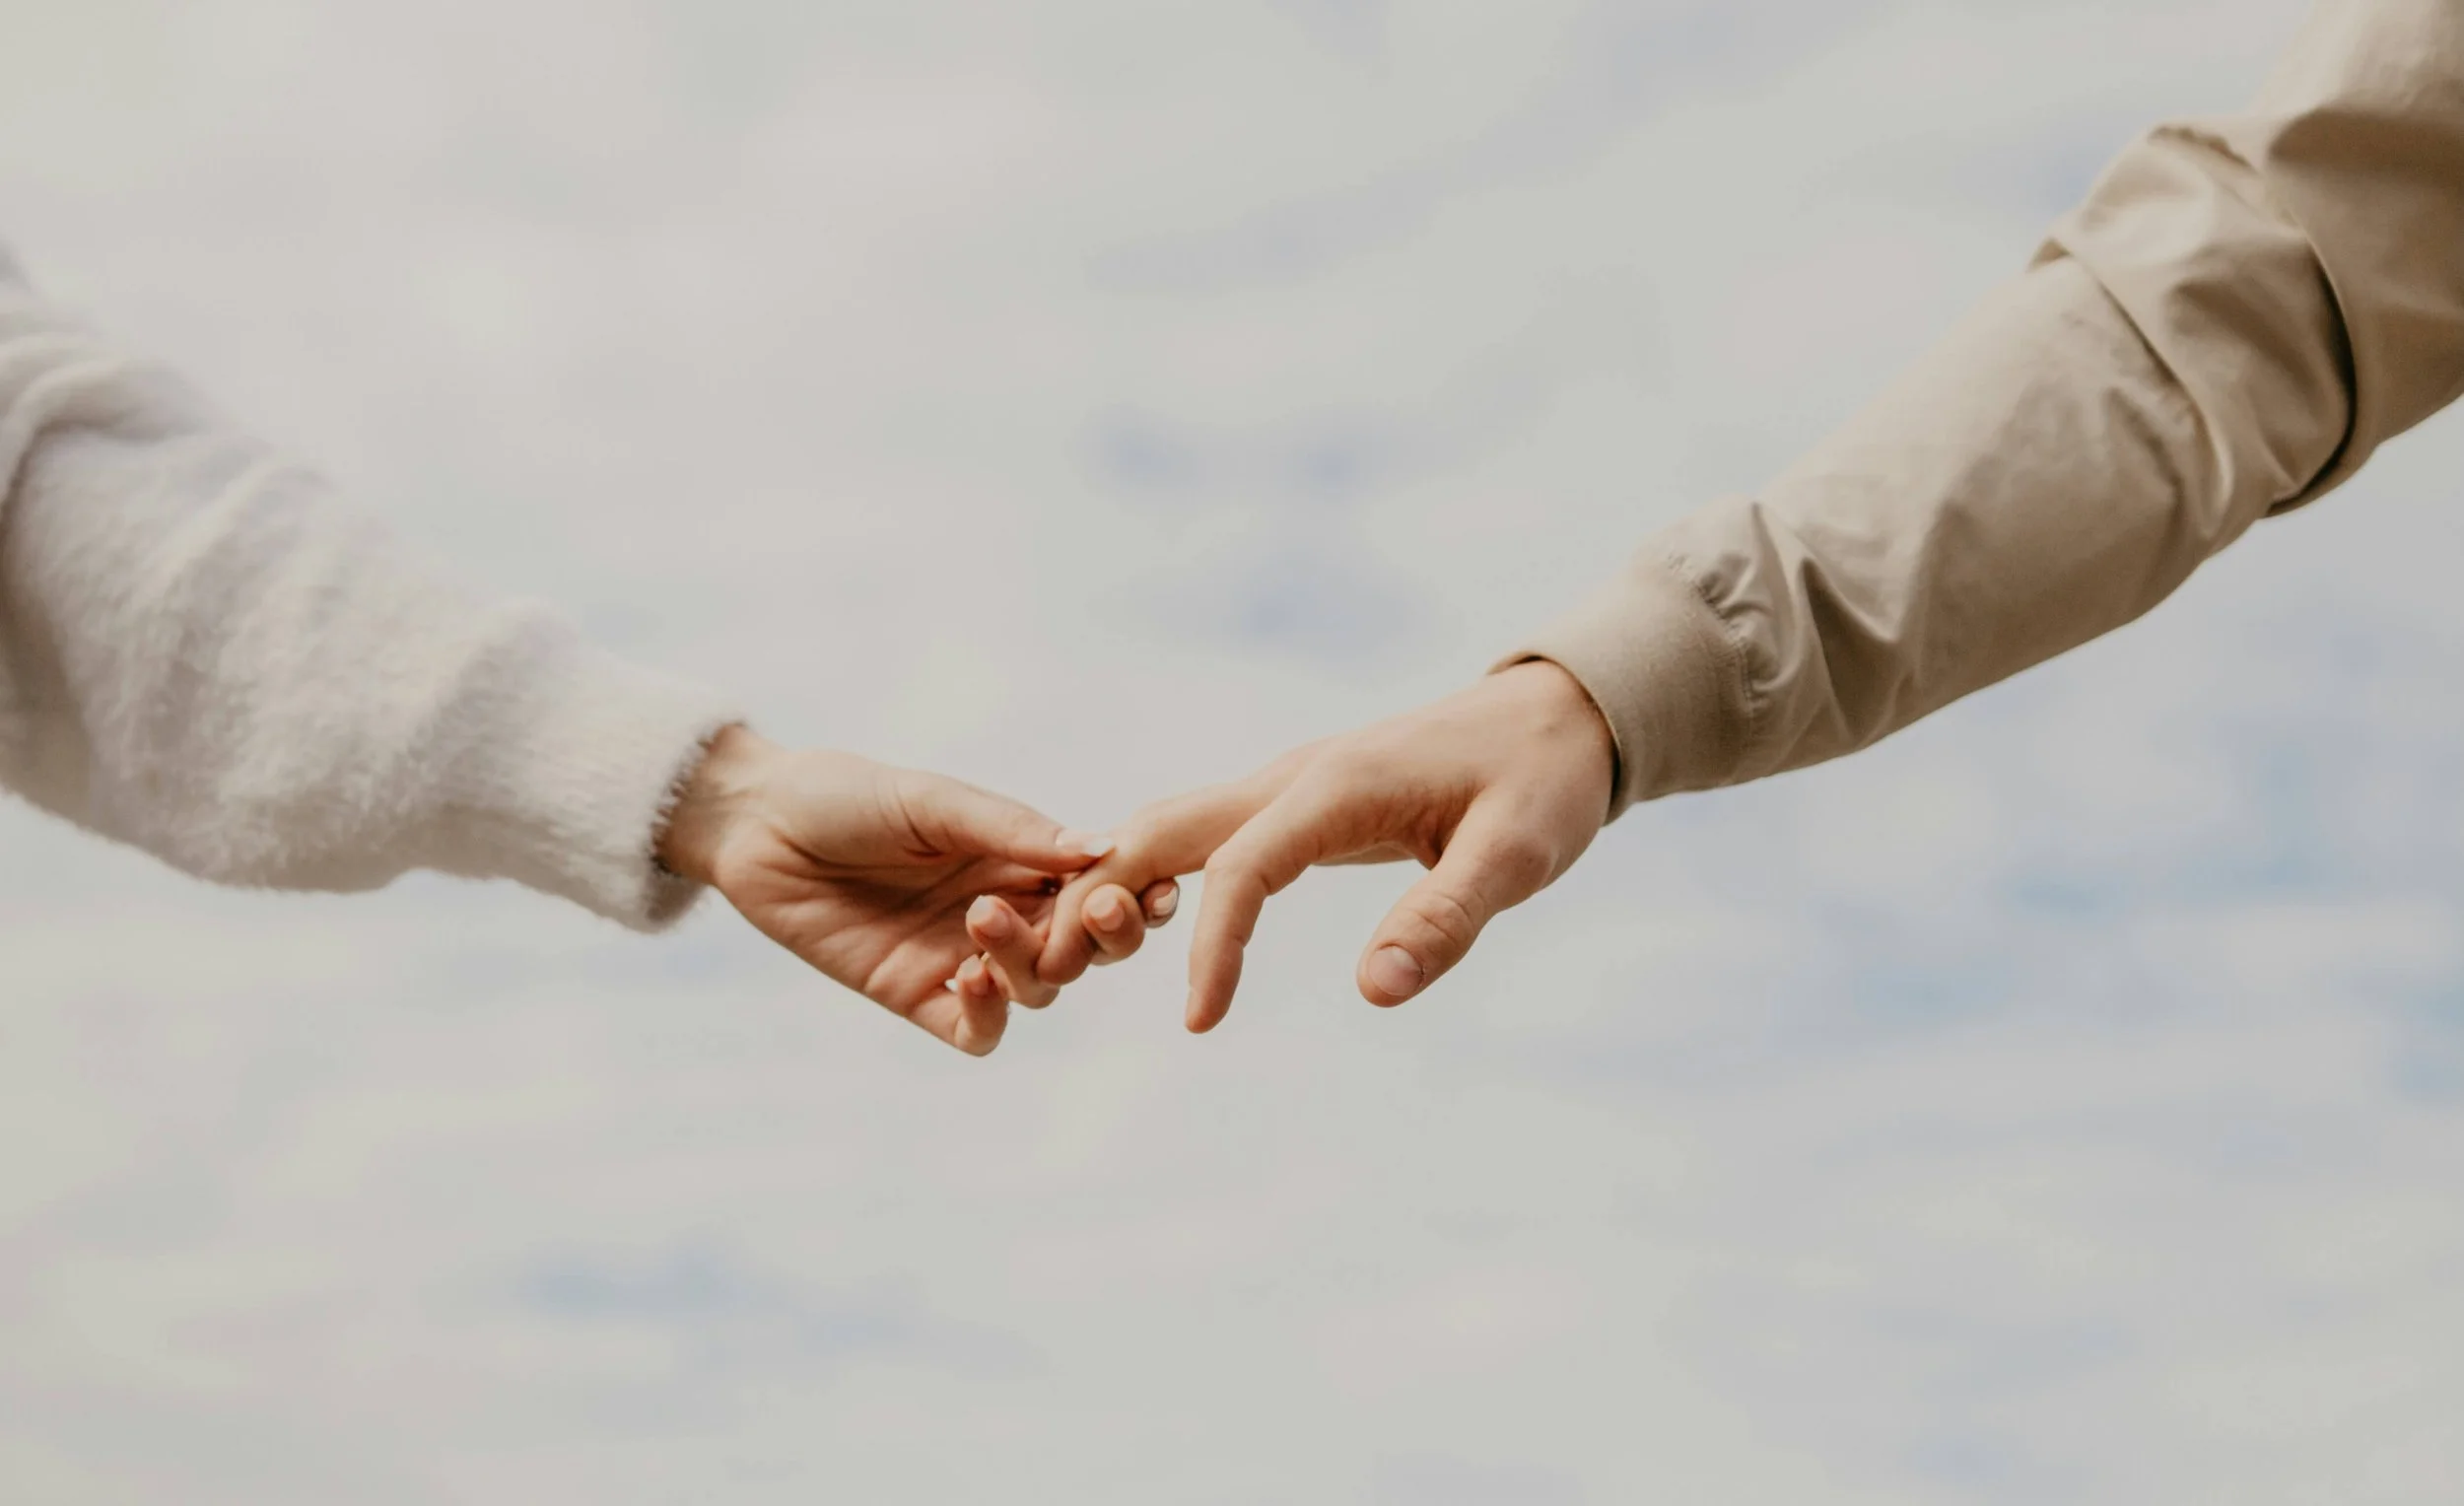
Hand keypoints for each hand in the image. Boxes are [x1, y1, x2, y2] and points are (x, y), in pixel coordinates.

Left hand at [656, 725, 1173, 1054]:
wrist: (758, 824)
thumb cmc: (848, 795)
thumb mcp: (935, 801)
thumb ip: (1014, 830)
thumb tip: (1103, 850)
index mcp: (1021, 860)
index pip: (1101, 891)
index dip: (1135, 897)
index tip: (1153, 889)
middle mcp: (1005, 913)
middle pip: (1086, 949)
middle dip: (1104, 938)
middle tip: (1099, 911)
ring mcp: (962, 958)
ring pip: (1037, 990)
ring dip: (1031, 963)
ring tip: (983, 920)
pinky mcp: (914, 996)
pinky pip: (975, 1029)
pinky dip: (988, 1015)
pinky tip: (970, 979)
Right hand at [1022, 660, 1616, 1030]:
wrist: (1557, 713)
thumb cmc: (1542, 783)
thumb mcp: (1515, 856)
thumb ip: (1445, 919)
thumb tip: (1373, 994)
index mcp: (1336, 786)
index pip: (1243, 868)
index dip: (1213, 948)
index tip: (1199, 1023)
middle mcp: (1294, 775)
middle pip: (1165, 828)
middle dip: (1099, 892)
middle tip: (1044, 968)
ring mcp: (1289, 783)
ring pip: (1172, 824)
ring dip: (1113, 879)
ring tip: (1062, 954)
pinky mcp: (1297, 800)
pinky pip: (1205, 835)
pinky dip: (1155, 873)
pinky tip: (1133, 922)